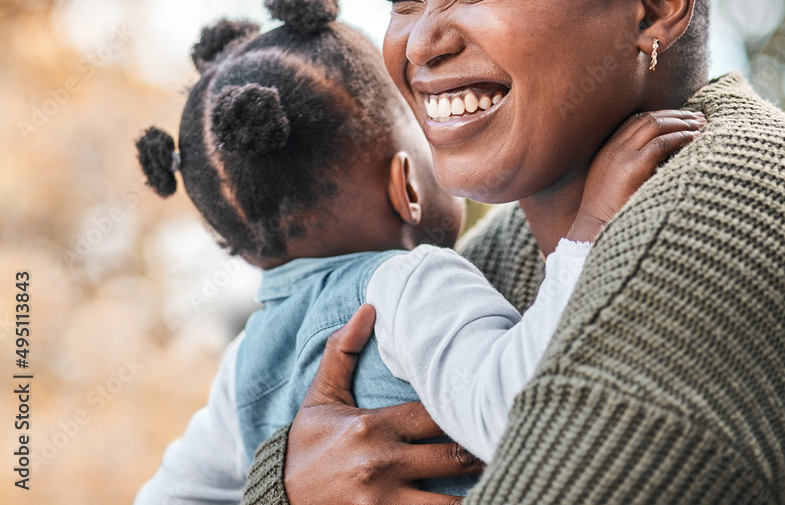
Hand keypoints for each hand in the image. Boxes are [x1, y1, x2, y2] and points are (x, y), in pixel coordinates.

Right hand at [285, 304, 482, 503]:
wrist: (275, 497)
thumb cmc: (307, 445)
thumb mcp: (321, 396)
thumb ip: (344, 351)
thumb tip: (370, 307)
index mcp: (373, 426)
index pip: (437, 413)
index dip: (466, 409)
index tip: (486, 402)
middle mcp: (382, 463)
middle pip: (455, 456)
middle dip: (481, 450)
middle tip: (501, 441)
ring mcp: (383, 501)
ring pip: (452, 500)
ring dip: (477, 490)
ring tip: (498, 475)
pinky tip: (478, 501)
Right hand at [566, 109, 704, 242]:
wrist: (594, 228)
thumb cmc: (610, 213)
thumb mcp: (615, 183)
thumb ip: (631, 166)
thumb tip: (662, 159)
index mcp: (608, 149)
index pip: (637, 120)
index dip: (662, 115)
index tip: (682, 117)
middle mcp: (614, 148)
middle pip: (648, 118)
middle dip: (676, 115)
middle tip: (698, 116)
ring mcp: (623, 156)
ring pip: (655, 126)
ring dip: (681, 123)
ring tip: (701, 125)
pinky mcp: (634, 167)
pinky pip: (661, 144)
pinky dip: (680, 138)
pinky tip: (694, 139)